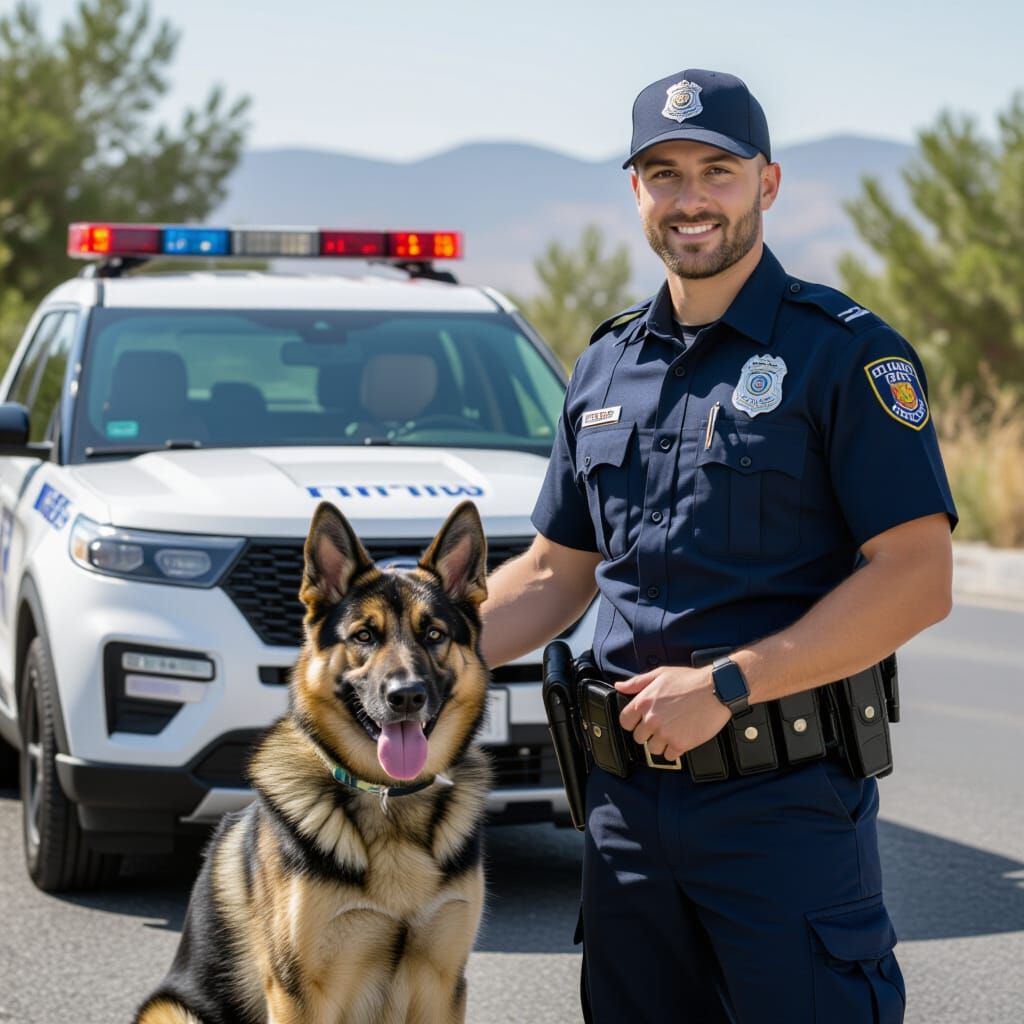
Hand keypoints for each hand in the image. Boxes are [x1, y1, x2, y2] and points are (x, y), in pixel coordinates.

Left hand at [616, 666, 731, 759]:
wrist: (717, 690)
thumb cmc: (690, 681)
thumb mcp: (660, 674)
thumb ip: (637, 682)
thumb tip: (619, 686)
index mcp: (643, 702)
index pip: (625, 722)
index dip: (632, 723)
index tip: (640, 722)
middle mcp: (651, 719)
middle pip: (638, 738)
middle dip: (648, 733)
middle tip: (661, 725)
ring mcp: (665, 733)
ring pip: (653, 749)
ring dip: (661, 743)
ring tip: (672, 731)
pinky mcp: (680, 744)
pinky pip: (669, 756)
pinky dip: (674, 750)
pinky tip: (681, 738)